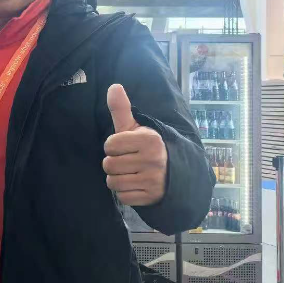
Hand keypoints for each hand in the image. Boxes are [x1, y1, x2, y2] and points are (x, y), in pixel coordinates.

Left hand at [103, 84, 167, 205]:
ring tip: (131, 173)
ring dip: (118, 179)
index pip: (109, 145)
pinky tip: (136, 185)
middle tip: (128, 162)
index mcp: (149, 140)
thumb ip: (122, 109)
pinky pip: (122, 197)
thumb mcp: (136, 128)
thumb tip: (113, 86)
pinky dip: (126, 193)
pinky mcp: (152, 197)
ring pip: (112, 182)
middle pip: (108, 165)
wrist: (175, 173)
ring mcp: (153, 180)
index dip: (113, 147)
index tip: (126, 147)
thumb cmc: (147, 147)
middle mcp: (153, 160)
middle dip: (114, 164)